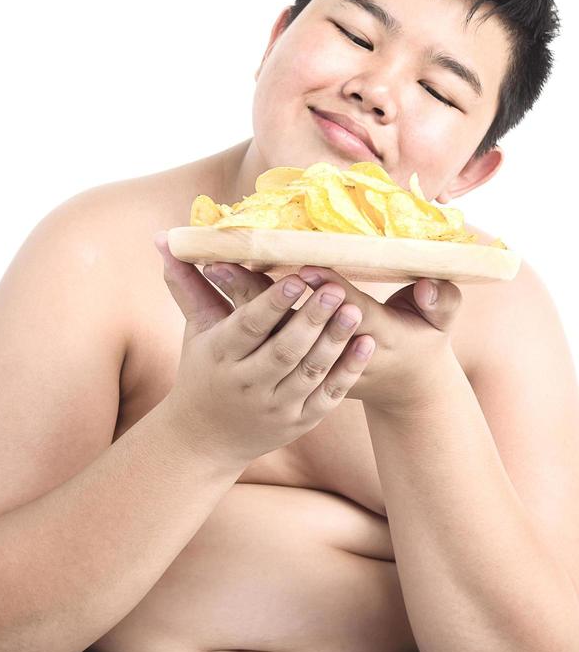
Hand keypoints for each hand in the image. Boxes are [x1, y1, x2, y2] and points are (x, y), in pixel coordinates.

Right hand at [152, 232, 375, 467]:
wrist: (203, 439)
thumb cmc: (201, 371)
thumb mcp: (194, 330)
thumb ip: (187, 284)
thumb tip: (163, 237)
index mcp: (221, 355)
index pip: (248, 326)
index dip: (272, 304)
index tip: (296, 279)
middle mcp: (247, 383)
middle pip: (283, 350)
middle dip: (310, 320)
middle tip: (335, 290)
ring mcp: (275, 406)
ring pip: (308, 373)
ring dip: (334, 342)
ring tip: (355, 311)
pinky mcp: (298, 422)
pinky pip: (327, 396)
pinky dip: (347, 371)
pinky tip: (366, 344)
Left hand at [200, 260, 462, 414]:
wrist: (403, 390)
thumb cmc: (422, 343)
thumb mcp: (440, 325)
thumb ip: (442, 301)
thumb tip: (431, 282)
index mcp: (372, 335)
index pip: (344, 310)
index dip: (325, 291)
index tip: (304, 268)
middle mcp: (333, 349)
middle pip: (292, 319)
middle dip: (260, 290)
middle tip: (223, 261)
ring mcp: (312, 359)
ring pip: (271, 328)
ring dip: (242, 299)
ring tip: (209, 269)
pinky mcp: (297, 360)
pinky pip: (264, 336)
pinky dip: (243, 315)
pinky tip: (217, 289)